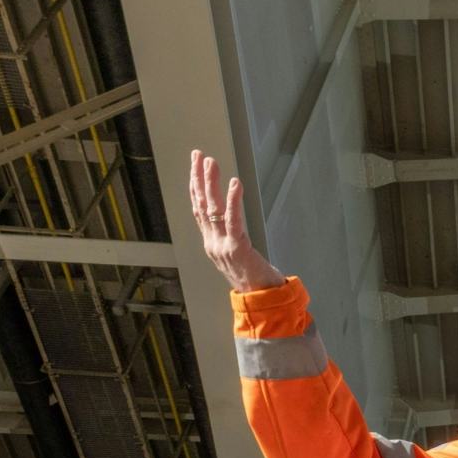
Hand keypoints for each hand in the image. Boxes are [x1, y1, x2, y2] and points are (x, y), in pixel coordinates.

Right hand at [188, 149, 285, 291]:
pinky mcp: (237, 249)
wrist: (262, 302)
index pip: (199, 209)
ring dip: (211, 184)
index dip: (195, 186)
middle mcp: (212, 243)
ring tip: (210, 162)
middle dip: (198, 178)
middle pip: (201, 205)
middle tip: (198, 155)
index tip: (195, 164)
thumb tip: (231, 217)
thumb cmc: (255, 278)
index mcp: (211, 243)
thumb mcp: (236, 255)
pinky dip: (234, 200)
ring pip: (212, 210)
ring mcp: (222, 247)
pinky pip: (233, 221)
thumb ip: (230, 237)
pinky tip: (235, 183)